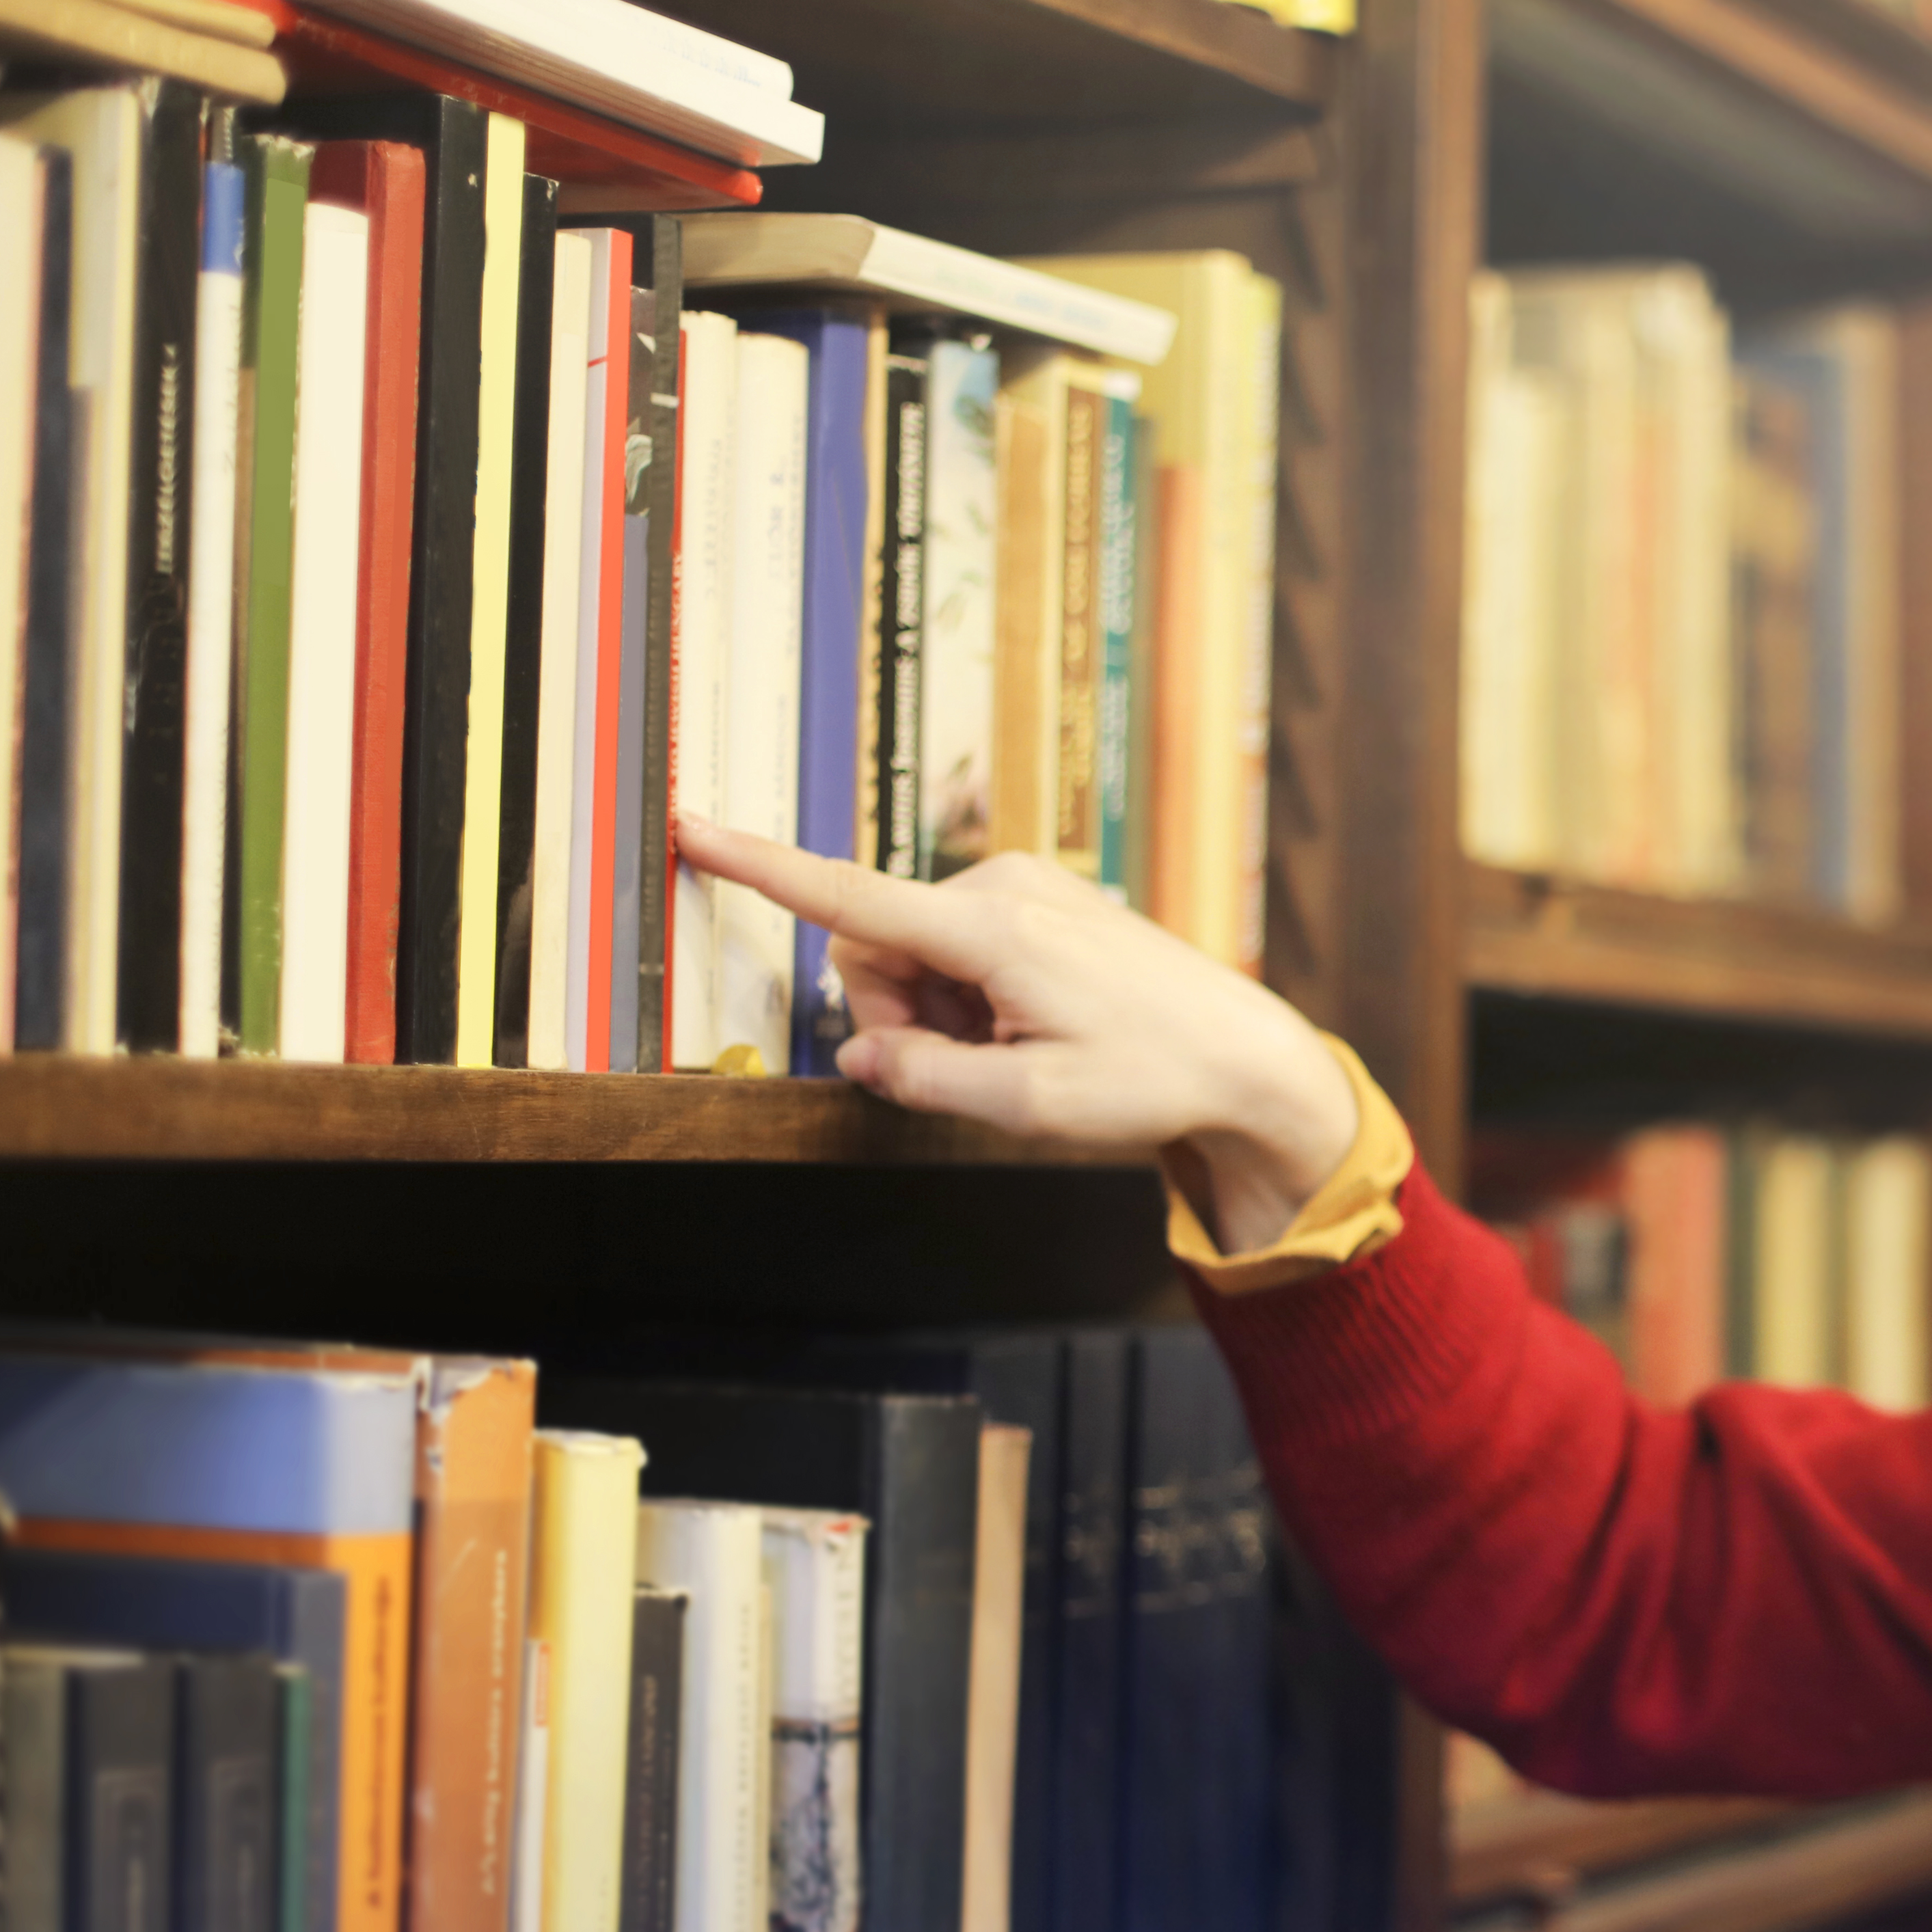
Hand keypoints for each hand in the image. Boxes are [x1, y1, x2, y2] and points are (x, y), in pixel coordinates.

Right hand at [673, 820, 1359, 1248]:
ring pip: (915, 950)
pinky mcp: (1037, 899)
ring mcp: (1023, 886)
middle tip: (978, 1065)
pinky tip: (1035, 1025)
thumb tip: (859, 1054)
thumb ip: (925, 1079)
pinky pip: (958, 944)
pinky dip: (974, 994)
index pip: (846, 894)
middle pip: (874, 945)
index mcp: (992, 929)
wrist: (1243, 1053)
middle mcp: (1002, 887)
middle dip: (897, 1012)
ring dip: (941, 1010)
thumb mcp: (1029, 1106)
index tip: (688, 826)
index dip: (759, 866)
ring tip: (1021, 1047)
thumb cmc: (1151, 1078)